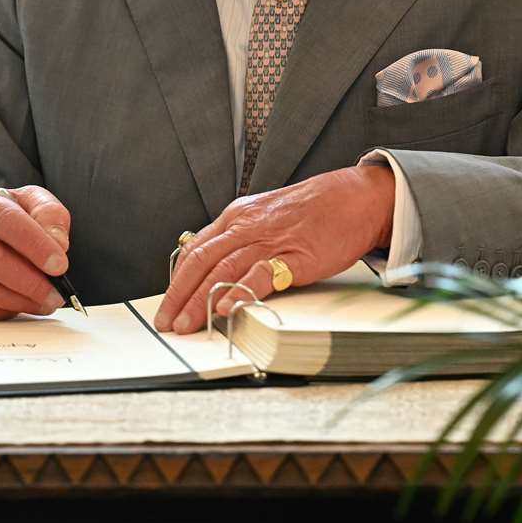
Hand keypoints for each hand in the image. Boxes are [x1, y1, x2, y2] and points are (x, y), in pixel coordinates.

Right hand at [0, 185, 70, 320]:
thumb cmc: (1, 220)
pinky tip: (17, 307)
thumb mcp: (27, 203)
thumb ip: (49, 215)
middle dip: (31, 282)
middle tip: (56, 294)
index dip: (36, 245)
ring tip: (44, 303)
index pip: (7, 221)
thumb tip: (59, 244)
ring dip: (19, 300)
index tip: (60, 266)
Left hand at [153, 163, 394, 333]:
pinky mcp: (294, 255)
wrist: (355, 197)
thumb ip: (242, 239)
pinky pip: (260, 275)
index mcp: (237, 216)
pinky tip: (226, 308)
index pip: (195, 250)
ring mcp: (269, 240)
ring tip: (186, 325)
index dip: (177, 280)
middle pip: (200, 261)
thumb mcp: (267, 217)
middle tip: (166, 323)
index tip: (167, 304)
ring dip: (199, 300)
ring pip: (222, 270)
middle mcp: (246, 225)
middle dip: (178, 295)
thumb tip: (218, 269)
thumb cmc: (314, 210)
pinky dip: (240, 292)